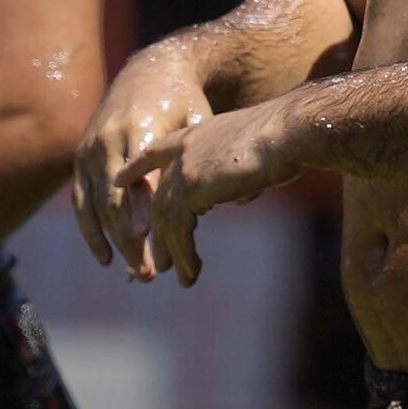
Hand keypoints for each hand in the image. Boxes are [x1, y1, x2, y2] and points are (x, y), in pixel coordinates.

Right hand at [71, 51, 209, 274]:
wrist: (148, 72)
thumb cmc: (182, 101)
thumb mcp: (198, 118)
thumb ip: (204, 156)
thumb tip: (237, 200)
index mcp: (139, 130)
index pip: (137, 181)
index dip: (140, 214)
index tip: (150, 244)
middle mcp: (108, 142)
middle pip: (114, 202)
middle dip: (130, 241)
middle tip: (150, 274)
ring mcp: (90, 151)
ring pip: (95, 207)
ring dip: (114, 244)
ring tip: (139, 274)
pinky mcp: (80, 159)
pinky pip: (80, 202)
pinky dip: (90, 232)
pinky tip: (106, 259)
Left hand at [134, 103, 289, 283]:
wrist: (288, 132)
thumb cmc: (285, 138)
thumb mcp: (253, 154)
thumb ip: (237, 175)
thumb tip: (240, 198)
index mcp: (195, 134)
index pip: (156, 151)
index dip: (137, 167)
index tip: (120, 180)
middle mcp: (183, 150)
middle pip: (160, 198)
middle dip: (160, 233)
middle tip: (161, 260)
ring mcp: (183, 168)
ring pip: (166, 219)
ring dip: (173, 252)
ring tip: (178, 276)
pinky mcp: (191, 188)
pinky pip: (179, 230)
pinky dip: (184, 255)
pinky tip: (190, 273)